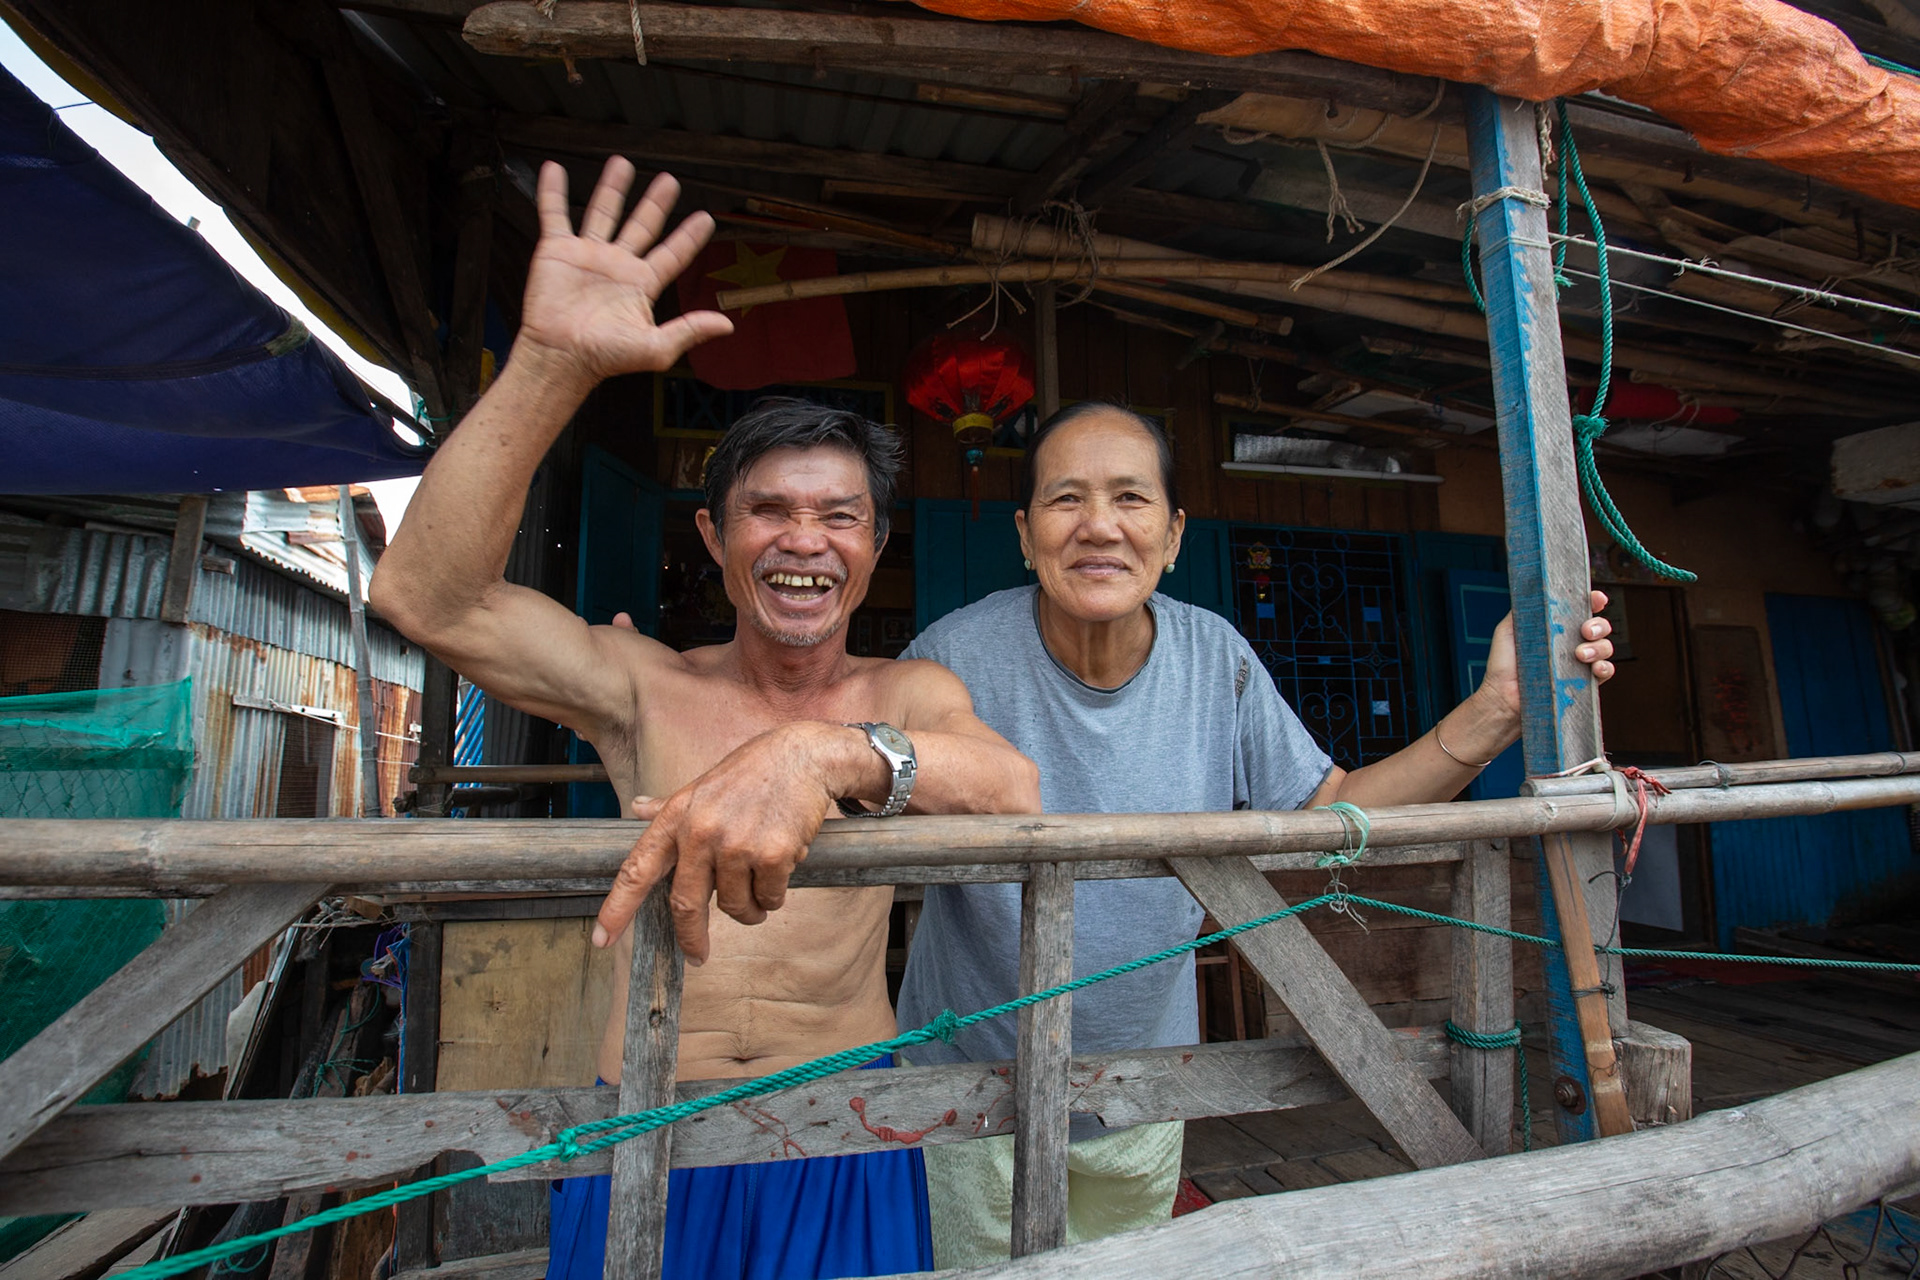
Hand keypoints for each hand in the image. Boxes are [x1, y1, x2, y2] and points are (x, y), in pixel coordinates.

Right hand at [514, 159, 732, 388]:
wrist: (561, 356)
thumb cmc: (605, 358)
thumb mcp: (655, 347)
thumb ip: (690, 330)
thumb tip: (726, 325)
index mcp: (642, 284)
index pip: (672, 254)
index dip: (689, 237)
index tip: (706, 218)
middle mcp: (618, 266)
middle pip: (642, 225)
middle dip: (656, 203)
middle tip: (670, 181)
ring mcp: (588, 255)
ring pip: (603, 212)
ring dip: (612, 188)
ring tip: (622, 163)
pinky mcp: (557, 250)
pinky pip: (554, 213)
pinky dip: (553, 191)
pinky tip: (555, 169)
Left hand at [592, 725, 835, 963]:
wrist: (803, 756)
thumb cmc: (752, 772)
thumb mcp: (702, 785)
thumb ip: (669, 806)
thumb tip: (637, 808)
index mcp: (677, 816)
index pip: (637, 869)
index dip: (617, 909)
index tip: (601, 940)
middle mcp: (700, 831)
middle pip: (685, 904)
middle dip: (691, 938)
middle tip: (697, 955)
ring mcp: (736, 844)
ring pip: (734, 907)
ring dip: (750, 910)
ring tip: (760, 887)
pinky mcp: (771, 854)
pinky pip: (769, 898)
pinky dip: (775, 895)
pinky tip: (782, 868)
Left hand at [1478, 589, 1615, 718]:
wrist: (1503, 697)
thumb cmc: (1503, 665)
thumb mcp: (1508, 629)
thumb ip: (1523, 609)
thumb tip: (1534, 589)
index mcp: (1557, 628)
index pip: (1581, 609)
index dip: (1593, 601)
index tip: (1597, 598)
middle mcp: (1571, 643)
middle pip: (1600, 626)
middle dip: (1598, 625)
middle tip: (1584, 631)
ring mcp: (1579, 663)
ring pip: (1605, 647)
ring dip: (1599, 647)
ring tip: (1580, 654)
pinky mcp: (1583, 683)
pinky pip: (1605, 672)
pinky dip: (1604, 667)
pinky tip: (1594, 668)